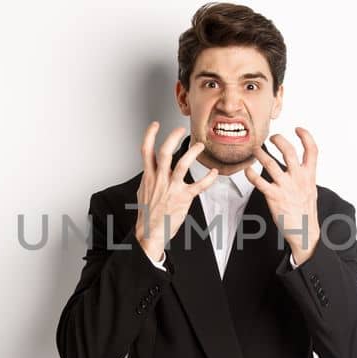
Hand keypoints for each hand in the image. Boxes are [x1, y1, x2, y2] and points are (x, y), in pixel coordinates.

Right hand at [135, 121, 217, 261]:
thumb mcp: (143, 192)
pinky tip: (214, 173)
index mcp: (148, 177)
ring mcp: (171, 188)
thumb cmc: (148, 215)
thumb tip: (150, 171)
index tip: (155, 125)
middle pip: (164, 152)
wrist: (150, 232)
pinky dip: (208, 178)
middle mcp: (159, 180)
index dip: (150, 135)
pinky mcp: (183, 198)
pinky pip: (199, 186)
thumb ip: (148, 179)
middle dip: (173, 138)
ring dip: (192, 153)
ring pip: (182, 165)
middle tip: (181, 129)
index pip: (146, 151)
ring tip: (199, 145)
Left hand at [246, 127, 319, 264]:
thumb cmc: (306, 211)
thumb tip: (301, 165)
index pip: (312, 150)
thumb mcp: (311, 189)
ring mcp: (286, 187)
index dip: (306, 136)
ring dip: (260, 154)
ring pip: (270, 164)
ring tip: (255, 150)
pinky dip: (251, 174)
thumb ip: (305, 176)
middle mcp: (298, 178)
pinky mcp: (274, 197)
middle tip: (272, 138)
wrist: (305, 231)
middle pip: (289, 151)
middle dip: (279, 140)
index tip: (298, 129)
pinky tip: (247, 170)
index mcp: (309, 175)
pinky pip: (259, 181)